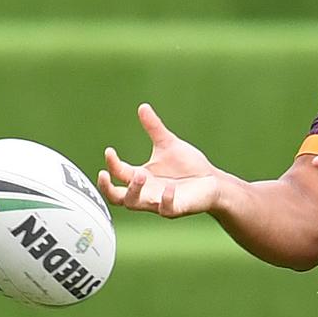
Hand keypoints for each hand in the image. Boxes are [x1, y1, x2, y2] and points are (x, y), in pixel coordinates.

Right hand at [97, 103, 220, 217]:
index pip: (118, 173)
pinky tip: (170, 189)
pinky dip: (166, 200)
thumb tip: (142, 106)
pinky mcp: (176, 208)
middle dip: (107, 188)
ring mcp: (159, 202)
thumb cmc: (189, 166)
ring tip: (141, 175)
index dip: (111, 163)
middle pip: (116, 197)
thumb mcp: (168, 144)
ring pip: (135, 204)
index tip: (110, 150)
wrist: (213, 181)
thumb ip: (154, 129)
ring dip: (133, 191)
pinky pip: (166, 209)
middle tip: (104, 174)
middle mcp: (146, 192)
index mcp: (141, 177)